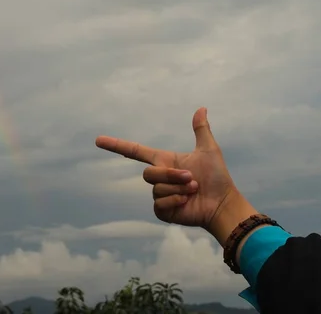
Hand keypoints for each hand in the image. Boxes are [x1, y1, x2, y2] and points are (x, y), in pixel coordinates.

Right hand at [95, 107, 239, 231]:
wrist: (222, 203)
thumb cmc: (217, 177)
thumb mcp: (209, 150)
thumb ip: (201, 130)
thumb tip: (201, 108)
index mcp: (165, 161)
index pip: (135, 151)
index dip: (116, 145)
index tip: (99, 140)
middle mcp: (160, 178)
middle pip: (148, 174)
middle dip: (171, 175)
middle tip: (192, 178)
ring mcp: (160, 195)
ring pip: (156, 189)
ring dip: (178, 189)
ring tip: (194, 190)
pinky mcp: (163, 211)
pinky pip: (158, 205)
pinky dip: (174, 202)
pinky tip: (186, 203)